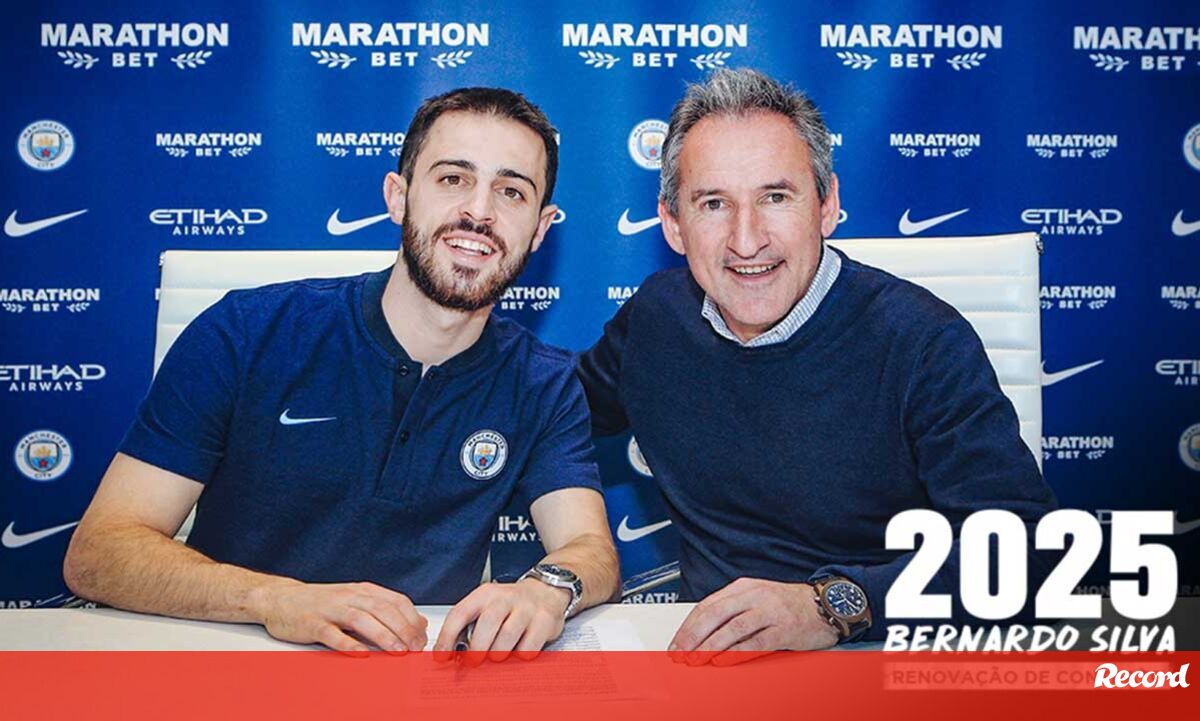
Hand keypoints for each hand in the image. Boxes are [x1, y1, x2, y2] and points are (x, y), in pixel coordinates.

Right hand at [250, 580, 427, 654]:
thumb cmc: (321, 602)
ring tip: (398, 651)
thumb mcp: (355, 599)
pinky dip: (348, 644)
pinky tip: (361, 653)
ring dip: (383, 636)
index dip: (412, 619)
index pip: (396, 601)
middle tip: (415, 648)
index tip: (422, 637)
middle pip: (383, 610)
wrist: (280, 599)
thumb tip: (417, 622)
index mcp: (362, 590)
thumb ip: (384, 609)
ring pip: (362, 620)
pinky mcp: (313, 624)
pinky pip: (333, 634)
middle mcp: (349, 596)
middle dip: (403, 629)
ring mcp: (330, 609)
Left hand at [434, 579, 569, 663]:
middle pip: (487, 624)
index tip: (441, 656)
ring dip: (499, 652)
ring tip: (497, 656)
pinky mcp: (545, 620)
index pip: (460, 613)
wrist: (545, 592)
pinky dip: (521, 654)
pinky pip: (529, 646)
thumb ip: (469, 625)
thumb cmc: (510, 605)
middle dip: (477, 648)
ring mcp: (527, 608)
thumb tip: (450, 653)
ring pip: (508, 636)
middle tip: (473, 661)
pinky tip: (519, 651)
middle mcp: (506, 597)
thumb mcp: (487, 606)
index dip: (447, 636)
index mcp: (485, 594)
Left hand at [668, 578, 838, 665]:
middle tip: (680, 652)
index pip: (708, 604)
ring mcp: (770, 612)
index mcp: (744, 586)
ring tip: (696, 660)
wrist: (826, 604)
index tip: (677, 641)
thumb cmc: (788, 603)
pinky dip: (736, 653)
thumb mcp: (757, 597)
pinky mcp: (783, 629)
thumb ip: (732, 608)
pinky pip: (754, 643)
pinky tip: (722, 661)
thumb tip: (701, 630)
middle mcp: (755, 596)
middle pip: (716, 615)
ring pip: (732, 629)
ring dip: (710, 647)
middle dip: (693, 636)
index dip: (689, 625)